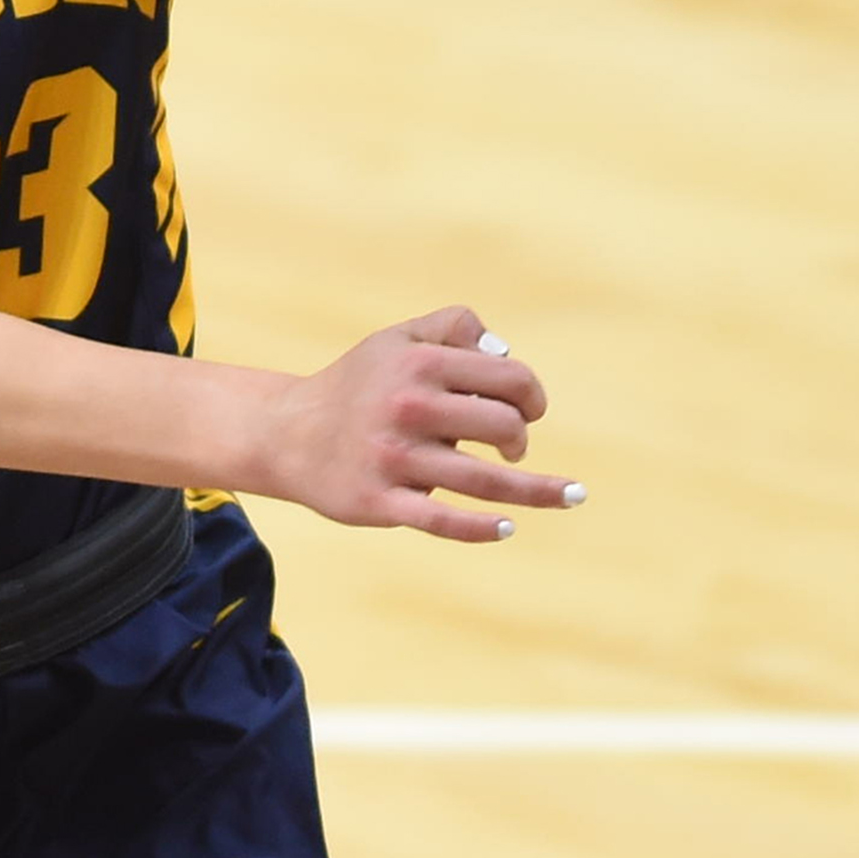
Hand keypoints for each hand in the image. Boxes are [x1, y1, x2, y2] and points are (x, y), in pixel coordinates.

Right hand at [245, 307, 582, 543]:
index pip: (508, 377)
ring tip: (571, 496)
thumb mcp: (397, 340)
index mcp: (418, 364)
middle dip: (521, 438)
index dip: (532, 394)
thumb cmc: (356, 385)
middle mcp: (408, 407)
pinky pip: (442, 521)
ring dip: (536, 491)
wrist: (287, 434)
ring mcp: (395, 458)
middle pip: (503, 426)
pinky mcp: (381, 501)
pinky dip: (481, 528)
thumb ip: (452, 329)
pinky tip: (507, 528)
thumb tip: (505, 352)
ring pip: (483, 481)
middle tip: (512, 445)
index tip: (529, 409)